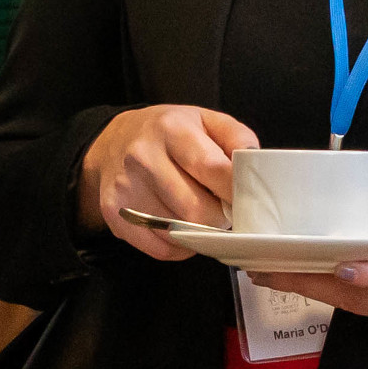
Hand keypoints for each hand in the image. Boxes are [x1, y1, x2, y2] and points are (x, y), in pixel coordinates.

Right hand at [78, 106, 258, 260]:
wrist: (113, 141)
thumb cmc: (167, 133)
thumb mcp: (204, 120)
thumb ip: (236, 137)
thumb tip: (255, 164)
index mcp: (172, 129)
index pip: (214, 169)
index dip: (236, 191)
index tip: (245, 198)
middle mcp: (144, 157)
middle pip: (196, 210)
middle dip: (218, 216)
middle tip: (220, 208)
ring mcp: (126, 187)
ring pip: (179, 233)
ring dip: (198, 231)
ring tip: (197, 212)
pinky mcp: (115, 213)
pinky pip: (160, 249)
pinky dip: (177, 246)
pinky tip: (177, 225)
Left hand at [251, 190, 367, 345]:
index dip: (367, 275)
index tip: (336, 265)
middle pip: (361, 298)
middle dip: (309, 283)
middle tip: (263, 268)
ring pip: (356, 307)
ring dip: (311, 290)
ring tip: (267, 271)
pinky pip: (365, 308)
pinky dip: (331, 293)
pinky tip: (301, 275)